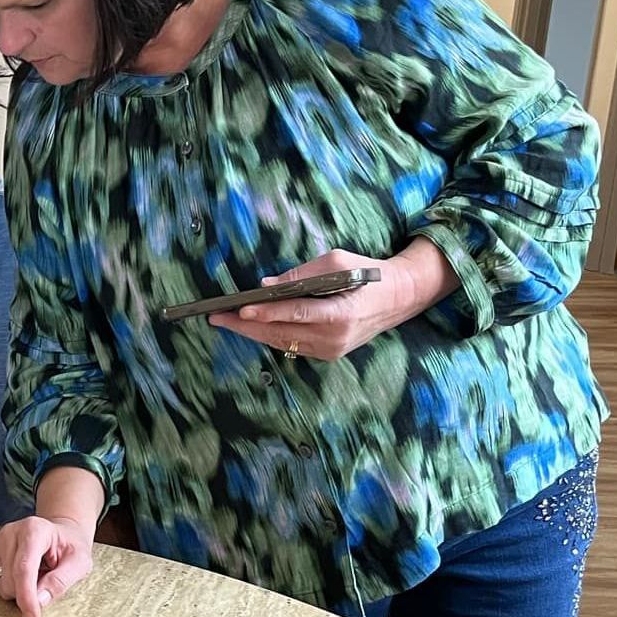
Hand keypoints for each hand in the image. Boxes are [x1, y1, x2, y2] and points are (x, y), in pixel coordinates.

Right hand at [0, 514, 93, 616]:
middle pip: (11, 579)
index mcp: (35, 530)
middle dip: (27, 594)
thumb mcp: (80, 563)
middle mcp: (12, 532)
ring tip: (39, 576)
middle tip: (48, 587)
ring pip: (2, 583)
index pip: (24, 568)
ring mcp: (0, 540)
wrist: (62, 533)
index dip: (27, 596)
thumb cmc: (71, 547)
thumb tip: (39, 601)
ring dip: (20, 590)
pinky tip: (27, 573)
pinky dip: (14, 585)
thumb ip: (60, 581)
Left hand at [207, 242, 456, 360]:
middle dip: (246, 326)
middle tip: (217, 318)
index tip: (240, 310)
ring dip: (253, 333)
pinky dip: (271, 335)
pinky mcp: (330, 353)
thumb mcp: (336, 262)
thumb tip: (266, 286)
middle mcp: (335, 338)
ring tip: (226, 322)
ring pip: (284, 343)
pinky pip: (293, 346)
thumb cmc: (367, 273)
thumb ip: (301, 274)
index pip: (295, 314)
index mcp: (341, 314)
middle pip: (282, 334)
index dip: (266, 314)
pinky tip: (251, 326)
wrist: (399, 298)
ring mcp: (332, 350)